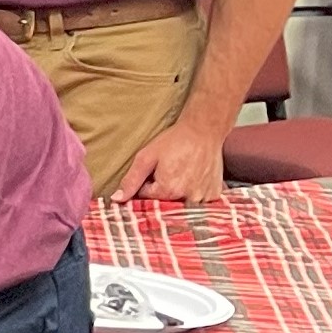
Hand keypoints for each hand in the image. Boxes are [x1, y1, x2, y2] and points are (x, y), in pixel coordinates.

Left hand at [109, 108, 227, 202]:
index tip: (156, 169)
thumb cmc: (174, 141)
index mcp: (168, 191)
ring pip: (181, 201)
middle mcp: (187, 198)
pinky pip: (198, 200)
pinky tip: (195, 176)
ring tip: (184, 171)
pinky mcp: (214, 194)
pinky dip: (194, 191)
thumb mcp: (146, 157)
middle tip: (171, 169)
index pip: (146, 197)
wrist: (204, 130)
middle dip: (163, 189)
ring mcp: (203, 197)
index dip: (147, 183)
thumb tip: (116, 199)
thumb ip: (131, 180)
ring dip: (179, 191)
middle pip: (164, 202)